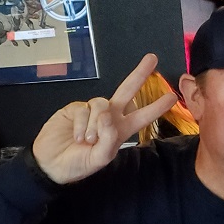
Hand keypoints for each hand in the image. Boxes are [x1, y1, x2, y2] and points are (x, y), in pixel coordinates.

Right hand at [32, 54, 176, 183]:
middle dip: (139, 74)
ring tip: (87, 141)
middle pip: (127, 91)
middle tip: (152, 58)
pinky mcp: (75, 108)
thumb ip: (109, 138)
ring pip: (102, 104)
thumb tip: (108, 115)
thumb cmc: (79, 163)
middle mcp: (110, 117)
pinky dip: (80, 125)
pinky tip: (76, 137)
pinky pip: (83, 110)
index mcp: (122, 130)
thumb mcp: (100, 158)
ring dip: (96, 123)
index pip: (142, 116)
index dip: (156, 107)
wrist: (52, 165)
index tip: (172, 97)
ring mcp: (92, 111)